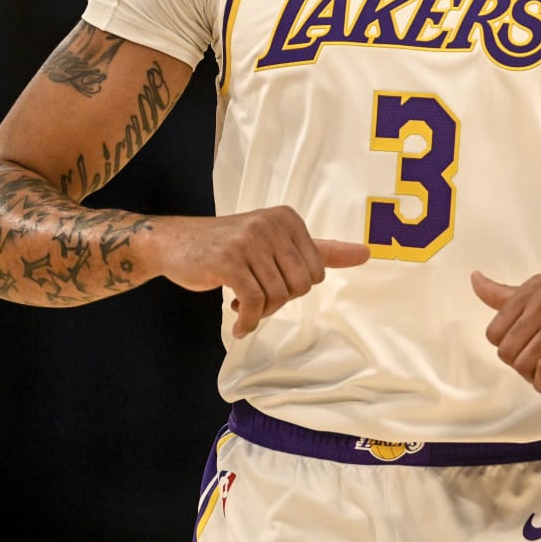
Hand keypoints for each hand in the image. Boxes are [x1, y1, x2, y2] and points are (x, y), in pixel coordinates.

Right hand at [150, 207, 370, 336]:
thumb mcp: (277, 244)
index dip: (294, 289)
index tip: (270, 285)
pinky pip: (253, 302)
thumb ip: (322, 251)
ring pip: (276, 296)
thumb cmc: (229, 247)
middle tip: (254, 298)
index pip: (315, 272)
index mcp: (288, 219)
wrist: (174, 242)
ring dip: (259, 312)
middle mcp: (272, 224)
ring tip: (241, 305)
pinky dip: (247, 320)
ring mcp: (250, 240)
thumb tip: (366, 253)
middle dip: (278, 301)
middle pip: (300, 286)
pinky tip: (236, 322)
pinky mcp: (228, 259)